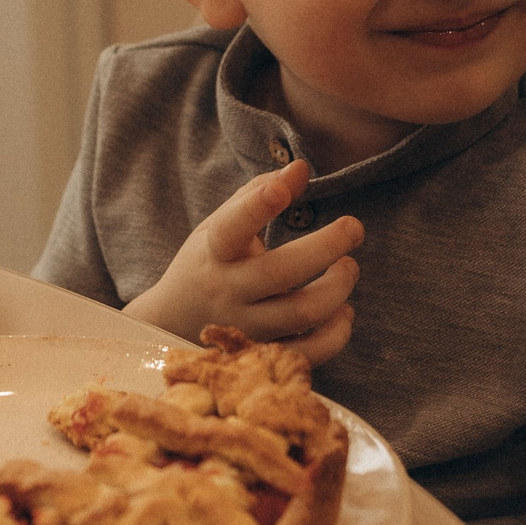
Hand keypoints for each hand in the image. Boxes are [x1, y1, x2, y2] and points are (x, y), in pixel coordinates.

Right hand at [125, 160, 362, 366]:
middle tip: (353, 227)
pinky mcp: (263, 355)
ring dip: (337, 288)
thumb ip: (257, 194)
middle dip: (326, 246)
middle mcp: (228, 291)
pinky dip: (336, 334)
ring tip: (348, 266)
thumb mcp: (218, 226)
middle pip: (280, 272)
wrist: (171, 325)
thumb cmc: (208, 263)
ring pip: (301, 313)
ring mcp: (246, 327)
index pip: (231, 228)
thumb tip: (301, 169)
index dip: (256, 207)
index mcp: (214, 251)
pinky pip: (308, 354)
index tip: (283, 188)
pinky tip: (343, 311)